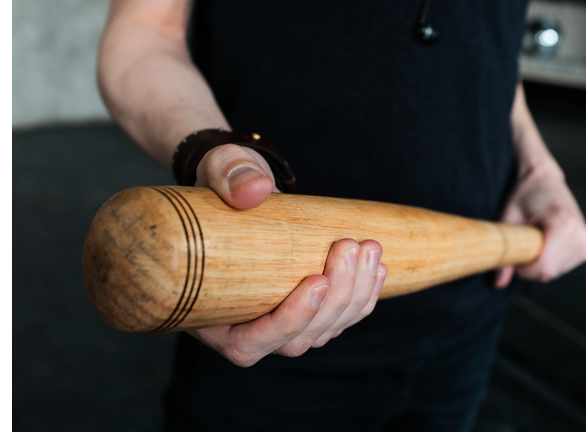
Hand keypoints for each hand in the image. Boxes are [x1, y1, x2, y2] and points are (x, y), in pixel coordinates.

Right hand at [187, 144, 387, 365]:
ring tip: (369, 249)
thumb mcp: (219, 167)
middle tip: (350, 246)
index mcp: (207, 311)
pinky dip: (363, 298)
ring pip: (323, 332)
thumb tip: (256, 189)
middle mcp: (241, 326)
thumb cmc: (221, 181)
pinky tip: (377, 268)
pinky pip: (338, 319)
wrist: (238, 185)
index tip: (317, 282)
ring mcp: (275, 323)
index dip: (287, 322)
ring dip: (355, 296)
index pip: (247, 343)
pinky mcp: (304, 311)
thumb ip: (230, 175)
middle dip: (335, 300)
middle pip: (296, 341)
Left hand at [494, 164, 585, 287]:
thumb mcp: (508, 218)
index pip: (545, 268)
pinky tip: (545, 243)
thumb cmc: (524, 195)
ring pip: (556, 272)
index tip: (515, 255)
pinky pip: (564, 267)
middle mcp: (580, 233)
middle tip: (522, 243)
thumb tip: (498, 284)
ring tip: (535, 239)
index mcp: (564, 224)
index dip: (525, 269)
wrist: (544, 179)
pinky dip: (550, 261)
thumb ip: (504, 250)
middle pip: (550, 272)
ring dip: (540, 263)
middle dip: (531, 266)